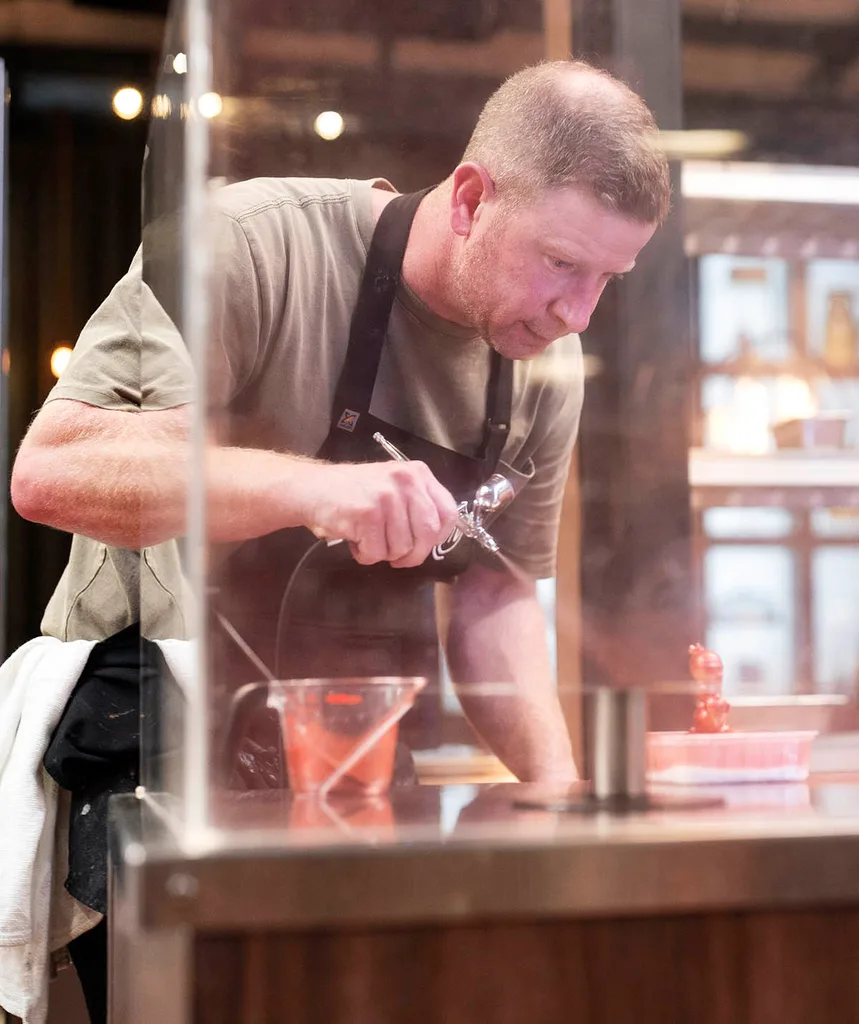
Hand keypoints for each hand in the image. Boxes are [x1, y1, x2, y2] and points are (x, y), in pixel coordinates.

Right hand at [300, 460, 458, 567]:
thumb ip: (417, 504)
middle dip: (413, 554)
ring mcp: (386, 497)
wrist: (311, 488)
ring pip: (402, 547)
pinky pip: (377, 553)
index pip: (448, 513)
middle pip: (428, 534)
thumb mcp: (392, 485)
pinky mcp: (367, 514)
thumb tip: (433, 537)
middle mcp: (406, 481)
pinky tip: (355, 539)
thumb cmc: (353, 492)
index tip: (423, 545)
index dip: (438, 537)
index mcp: (417, 473)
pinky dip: (365, 555)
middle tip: (398, 558)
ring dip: (383, 553)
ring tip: (367, 538)